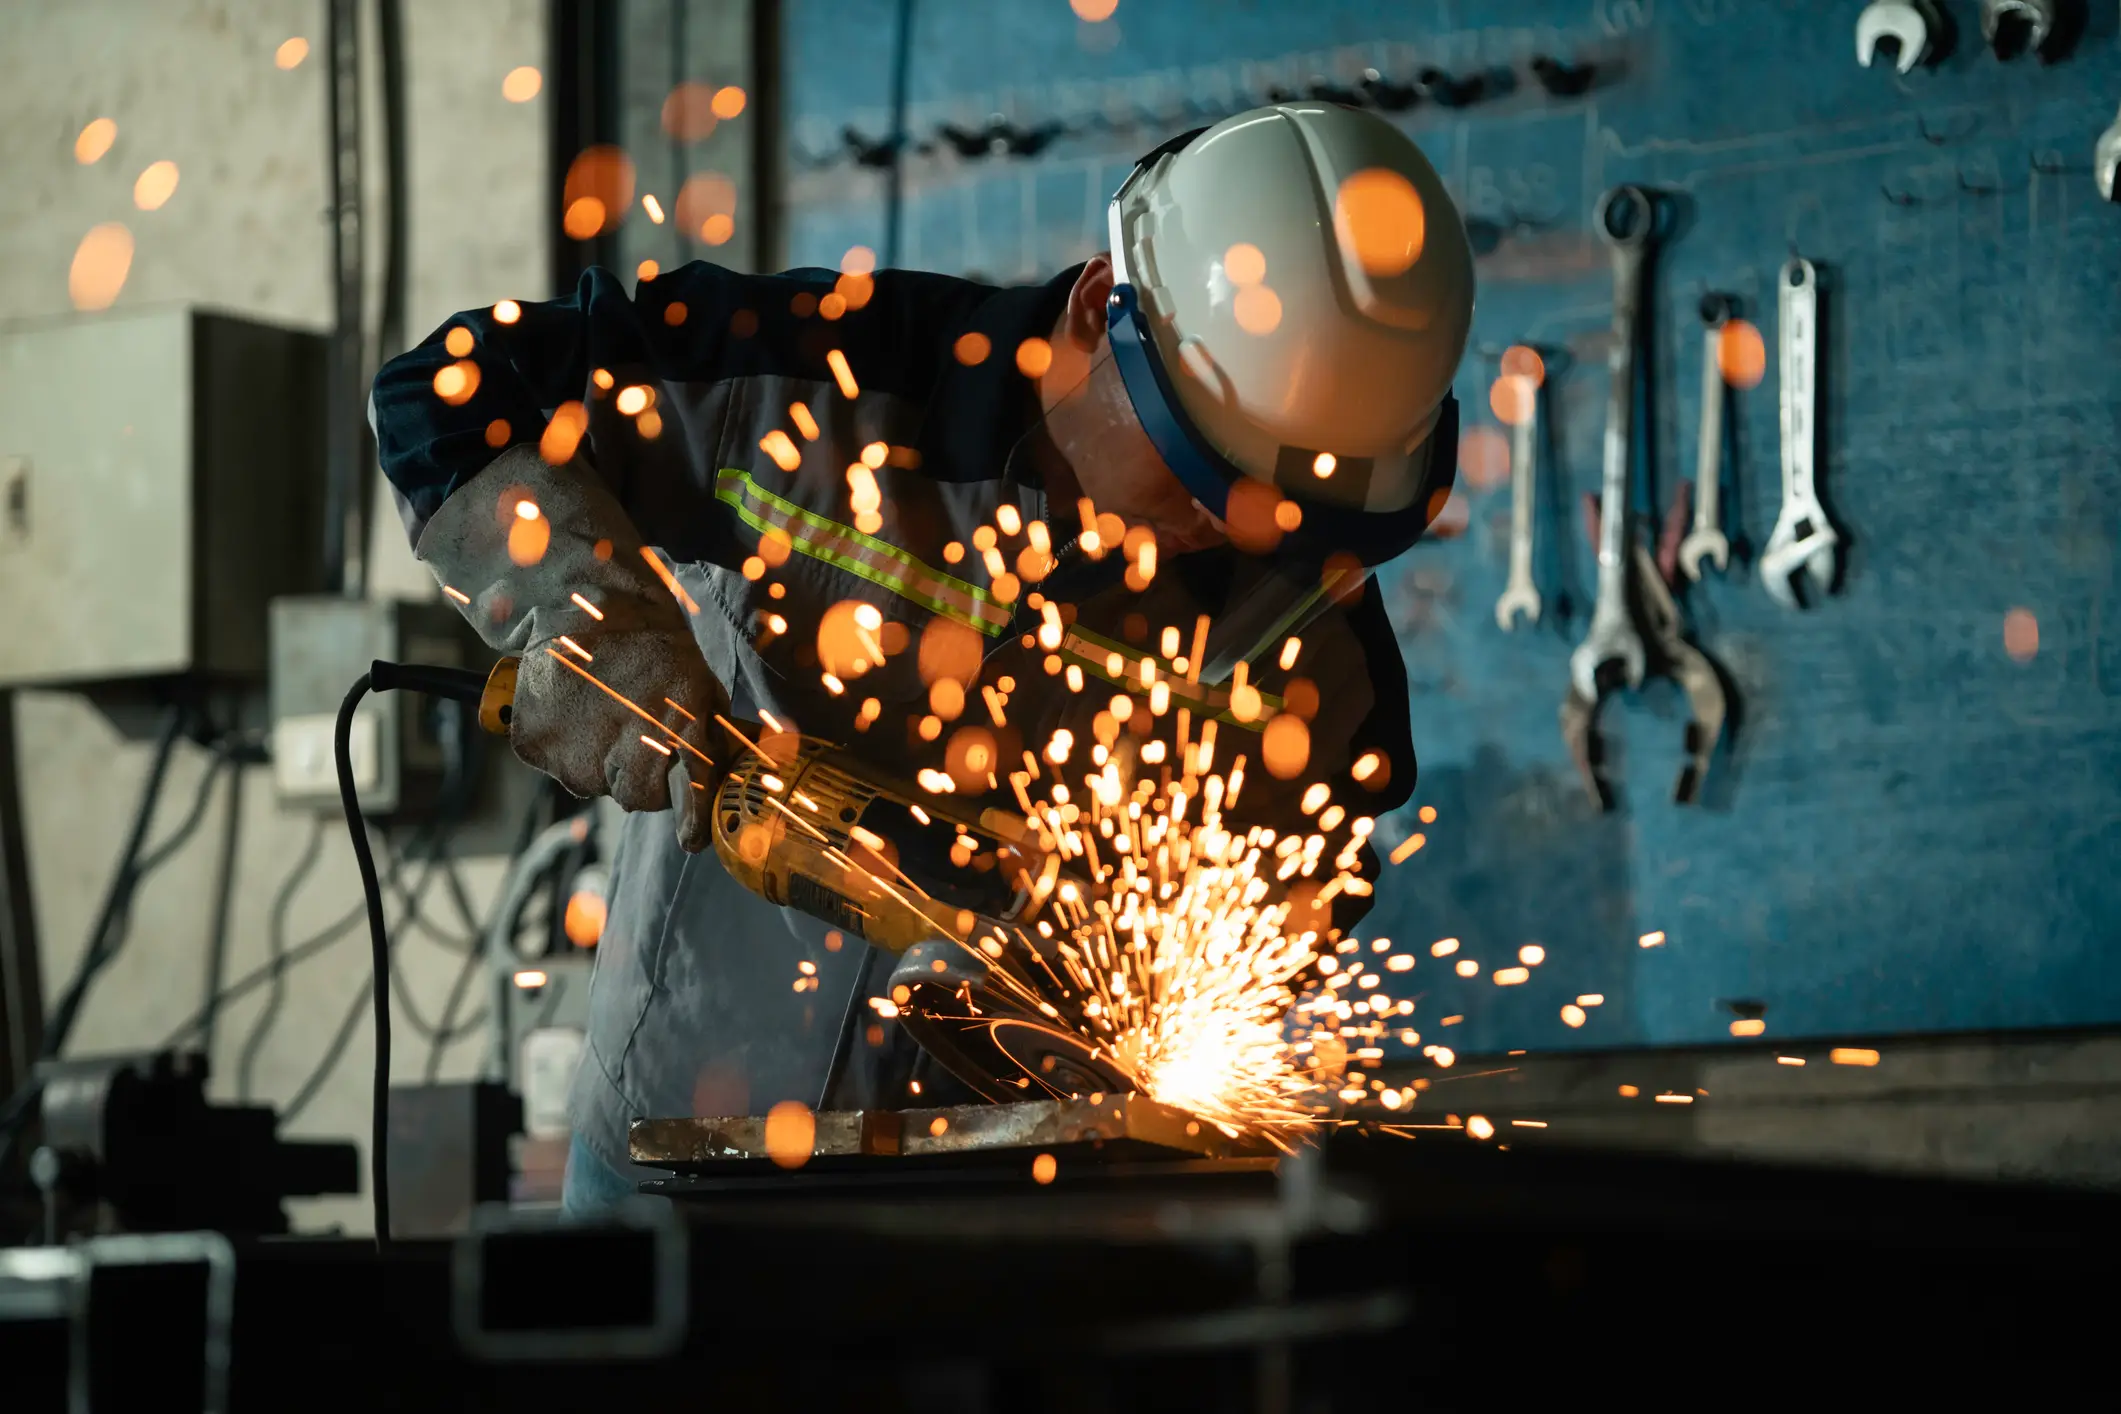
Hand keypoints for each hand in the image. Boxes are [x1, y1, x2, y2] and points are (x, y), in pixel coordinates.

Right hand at [511, 626, 728, 851]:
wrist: (583, 603)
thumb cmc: (652, 645)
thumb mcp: (699, 682)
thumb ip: (712, 735)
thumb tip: (726, 780)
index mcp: (679, 721)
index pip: (691, 789)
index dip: (693, 818)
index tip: (693, 839)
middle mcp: (628, 740)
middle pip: (639, 799)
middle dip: (643, 779)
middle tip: (638, 740)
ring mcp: (576, 747)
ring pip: (595, 786)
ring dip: (602, 763)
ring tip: (602, 716)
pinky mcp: (536, 744)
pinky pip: (557, 769)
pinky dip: (566, 749)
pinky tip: (574, 713)